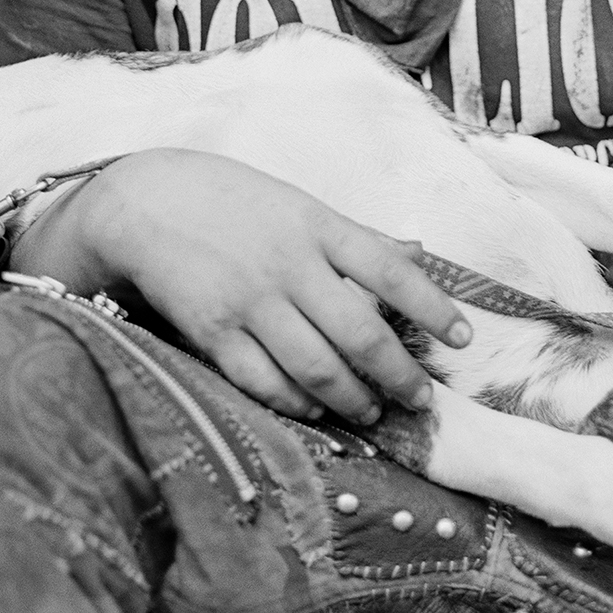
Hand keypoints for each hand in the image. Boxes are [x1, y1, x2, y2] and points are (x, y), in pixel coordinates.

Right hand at [28, 149, 471, 424]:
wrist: (148, 202)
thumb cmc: (235, 202)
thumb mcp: (302, 207)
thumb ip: (359, 237)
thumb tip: (420, 254)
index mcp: (318, 225)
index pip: (390, 270)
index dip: (433, 306)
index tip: (464, 338)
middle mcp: (290, 264)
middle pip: (360, 334)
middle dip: (398, 376)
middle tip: (420, 400)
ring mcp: (251, 301)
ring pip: (317, 369)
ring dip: (353, 399)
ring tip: (372, 410)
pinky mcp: (214, 332)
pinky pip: (265, 383)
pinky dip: (298, 404)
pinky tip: (318, 410)